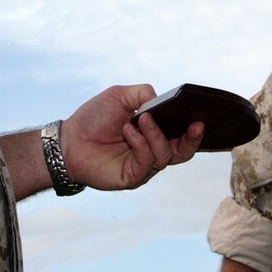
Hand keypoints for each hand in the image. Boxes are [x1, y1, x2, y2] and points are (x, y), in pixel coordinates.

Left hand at [62, 84, 203, 189]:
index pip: (181, 135)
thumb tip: (163, 100)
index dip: (194, 129)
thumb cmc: (94, 117)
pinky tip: (128, 130)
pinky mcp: (131, 177)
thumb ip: (144, 94)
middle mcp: (152, 151)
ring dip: (155, 134)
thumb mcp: (121, 96)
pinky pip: (147, 162)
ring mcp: (143, 166)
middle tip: (196, 125)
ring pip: (165, 154)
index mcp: (153, 133)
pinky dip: (141, 143)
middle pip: (182, 152)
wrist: (69, 138)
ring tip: (140, 119)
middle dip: (192, 139)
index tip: (201, 116)